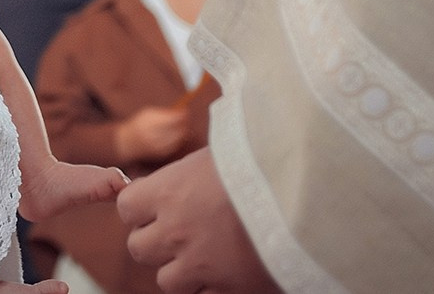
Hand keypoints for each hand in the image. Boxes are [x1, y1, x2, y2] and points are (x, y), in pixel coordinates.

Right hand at [114, 105, 190, 165]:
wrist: (128, 143)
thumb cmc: (139, 125)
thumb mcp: (148, 114)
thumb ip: (164, 114)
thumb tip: (181, 113)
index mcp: (148, 124)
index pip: (169, 120)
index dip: (180, 116)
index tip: (185, 111)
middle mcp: (153, 137)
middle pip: (175, 131)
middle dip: (183, 124)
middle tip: (185, 117)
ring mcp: (157, 147)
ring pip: (177, 139)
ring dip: (181, 131)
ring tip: (181, 125)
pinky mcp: (161, 154)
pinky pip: (174, 146)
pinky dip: (178, 139)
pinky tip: (176, 134)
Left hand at [119, 148, 279, 293]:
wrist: (306, 191)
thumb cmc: (263, 159)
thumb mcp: (217, 154)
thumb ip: (187, 174)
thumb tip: (175, 178)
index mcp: (168, 192)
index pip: (126, 207)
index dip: (140, 208)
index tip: (157, 205)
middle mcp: (176, 231)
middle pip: (139, 248)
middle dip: (155, 241)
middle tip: (180, 231)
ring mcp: (201, 265)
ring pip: (167, 281)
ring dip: (180, 270)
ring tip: (205, 254)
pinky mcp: (230, 289)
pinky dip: (210, 288)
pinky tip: (227, 270)